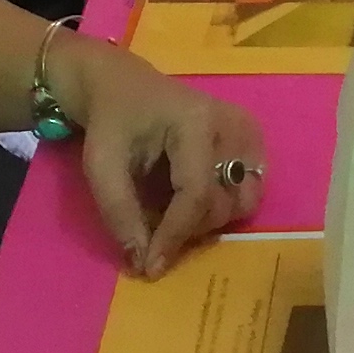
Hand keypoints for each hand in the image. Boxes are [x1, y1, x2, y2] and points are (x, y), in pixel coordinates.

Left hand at [63, 40, 268, 276]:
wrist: (123, 85)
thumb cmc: (111, 122)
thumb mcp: (101, 165)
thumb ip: (119, 212)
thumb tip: (141, 260)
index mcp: (196, 122)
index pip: (196, 195)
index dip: (174, 236)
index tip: (150, 267)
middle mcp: (232, 125)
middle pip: (223, 204)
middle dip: (187, 229)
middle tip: (154, 231)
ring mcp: (248, 131)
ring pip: (244, 202)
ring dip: (209, 220)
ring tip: (175, 211)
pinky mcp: (252, 138)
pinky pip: (251, 189)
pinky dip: (224, 204)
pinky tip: (195, 195)